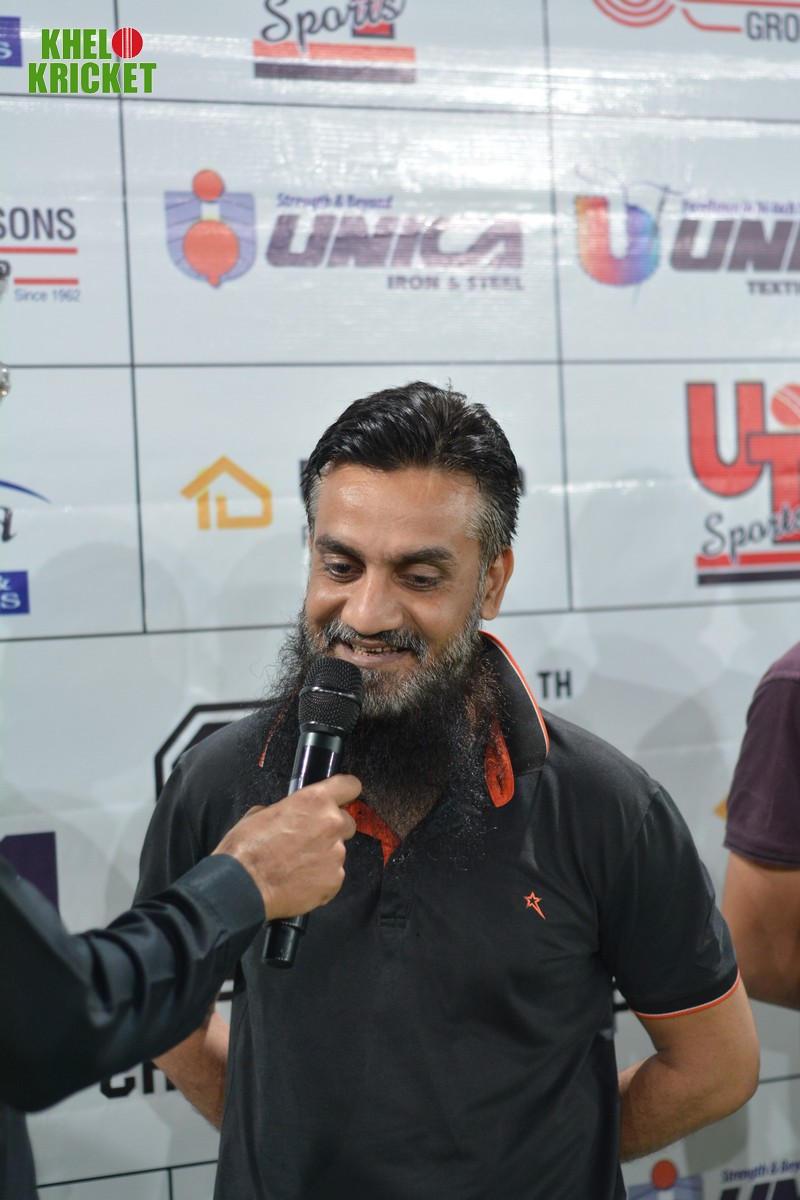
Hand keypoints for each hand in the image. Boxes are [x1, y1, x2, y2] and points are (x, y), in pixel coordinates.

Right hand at [211, 775, 359, 918]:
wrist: (243, 886)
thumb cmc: (247, 849)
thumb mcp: (260, 814)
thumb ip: (285, 810)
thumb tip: (287, 816)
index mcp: (314, 801)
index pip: (349, 785)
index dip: (346, 791)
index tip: (343, 797)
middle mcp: (331, 824)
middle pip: (347, 823)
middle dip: (332, 830)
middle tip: (309, 840)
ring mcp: (336, 854)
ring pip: (337, 852)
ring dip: (323, 856)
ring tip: (296, 865)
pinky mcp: (335, 880)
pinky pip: (333, 875)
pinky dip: (320, 878)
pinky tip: (299, 880)